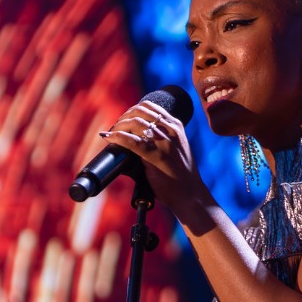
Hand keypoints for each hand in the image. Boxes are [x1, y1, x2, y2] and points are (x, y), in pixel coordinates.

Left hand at [99, 100, 207, 215]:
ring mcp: (165, 143)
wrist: (191, 195)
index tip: (123, 121)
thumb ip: (158, 139)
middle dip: (123, 117)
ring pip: (135, 123)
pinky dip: (117, 137)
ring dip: (118, 126)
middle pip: (140, 111)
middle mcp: (171, 130)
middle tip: (114, 129)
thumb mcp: (174, 148)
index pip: (149, 106)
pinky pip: (132, 141)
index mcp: (175, 126)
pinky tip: (110, 138)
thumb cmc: (180, 175)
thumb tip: (130, 136)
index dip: (131, 110)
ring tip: (111, 134)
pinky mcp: (157, 157)